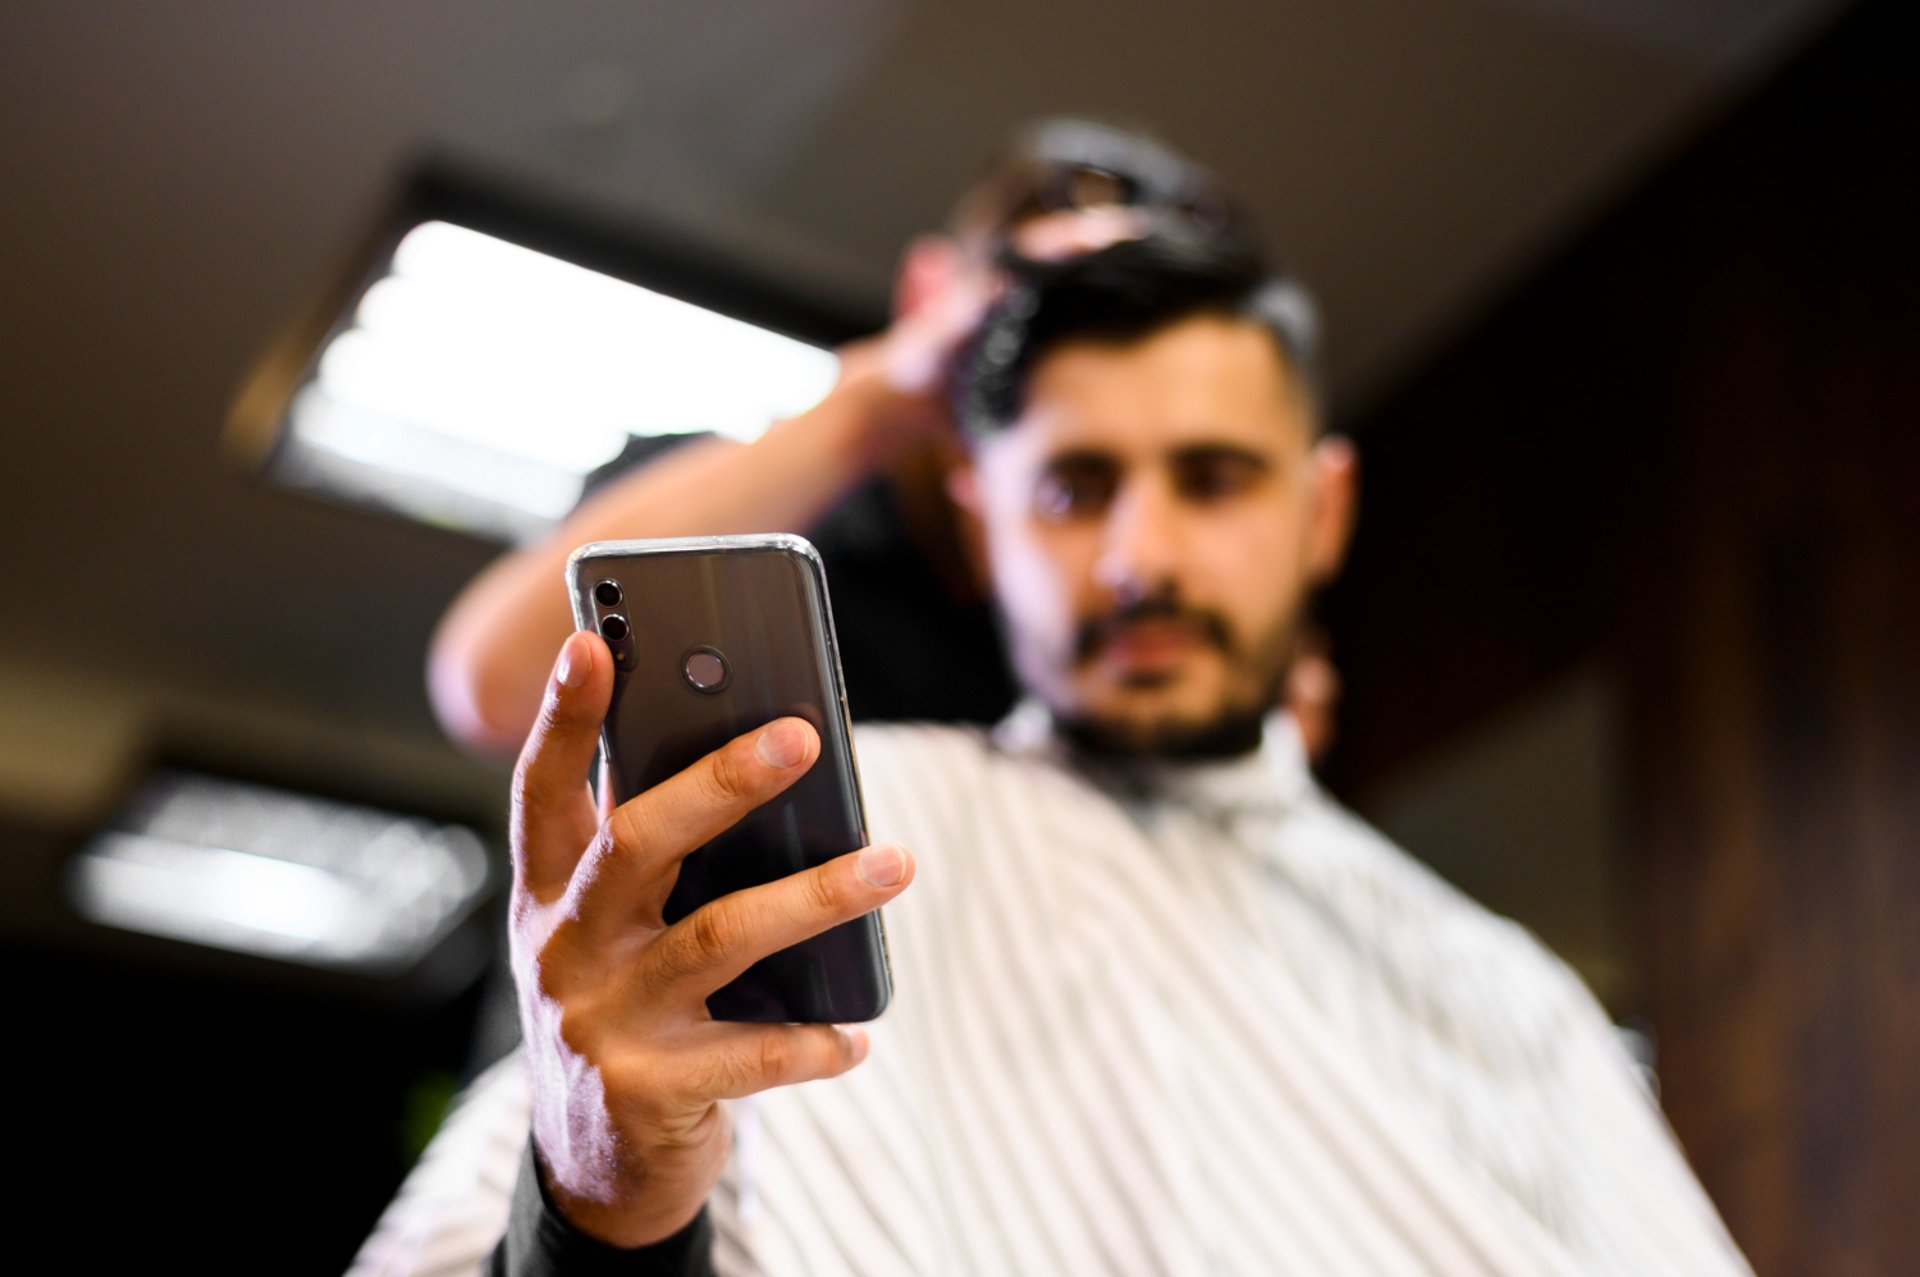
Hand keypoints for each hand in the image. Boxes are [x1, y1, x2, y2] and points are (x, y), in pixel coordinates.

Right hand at [509, 630, 914, 1246]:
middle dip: (721, 783)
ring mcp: (599, 1021)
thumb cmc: (624, 1002)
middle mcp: (561, 948)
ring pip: (717, 938)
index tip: (591, 639)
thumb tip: (763, 748)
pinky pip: (748, 1055)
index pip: (545, 790)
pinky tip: (858, 1032)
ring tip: (896, 861)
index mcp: (548, 891)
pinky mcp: (645, 1090)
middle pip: (638, 845)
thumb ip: (656, 849)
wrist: (592, 1161)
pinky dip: (812, 1041)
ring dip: (817, 896)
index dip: (564, 716)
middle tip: (804, 734)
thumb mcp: (610, 926)